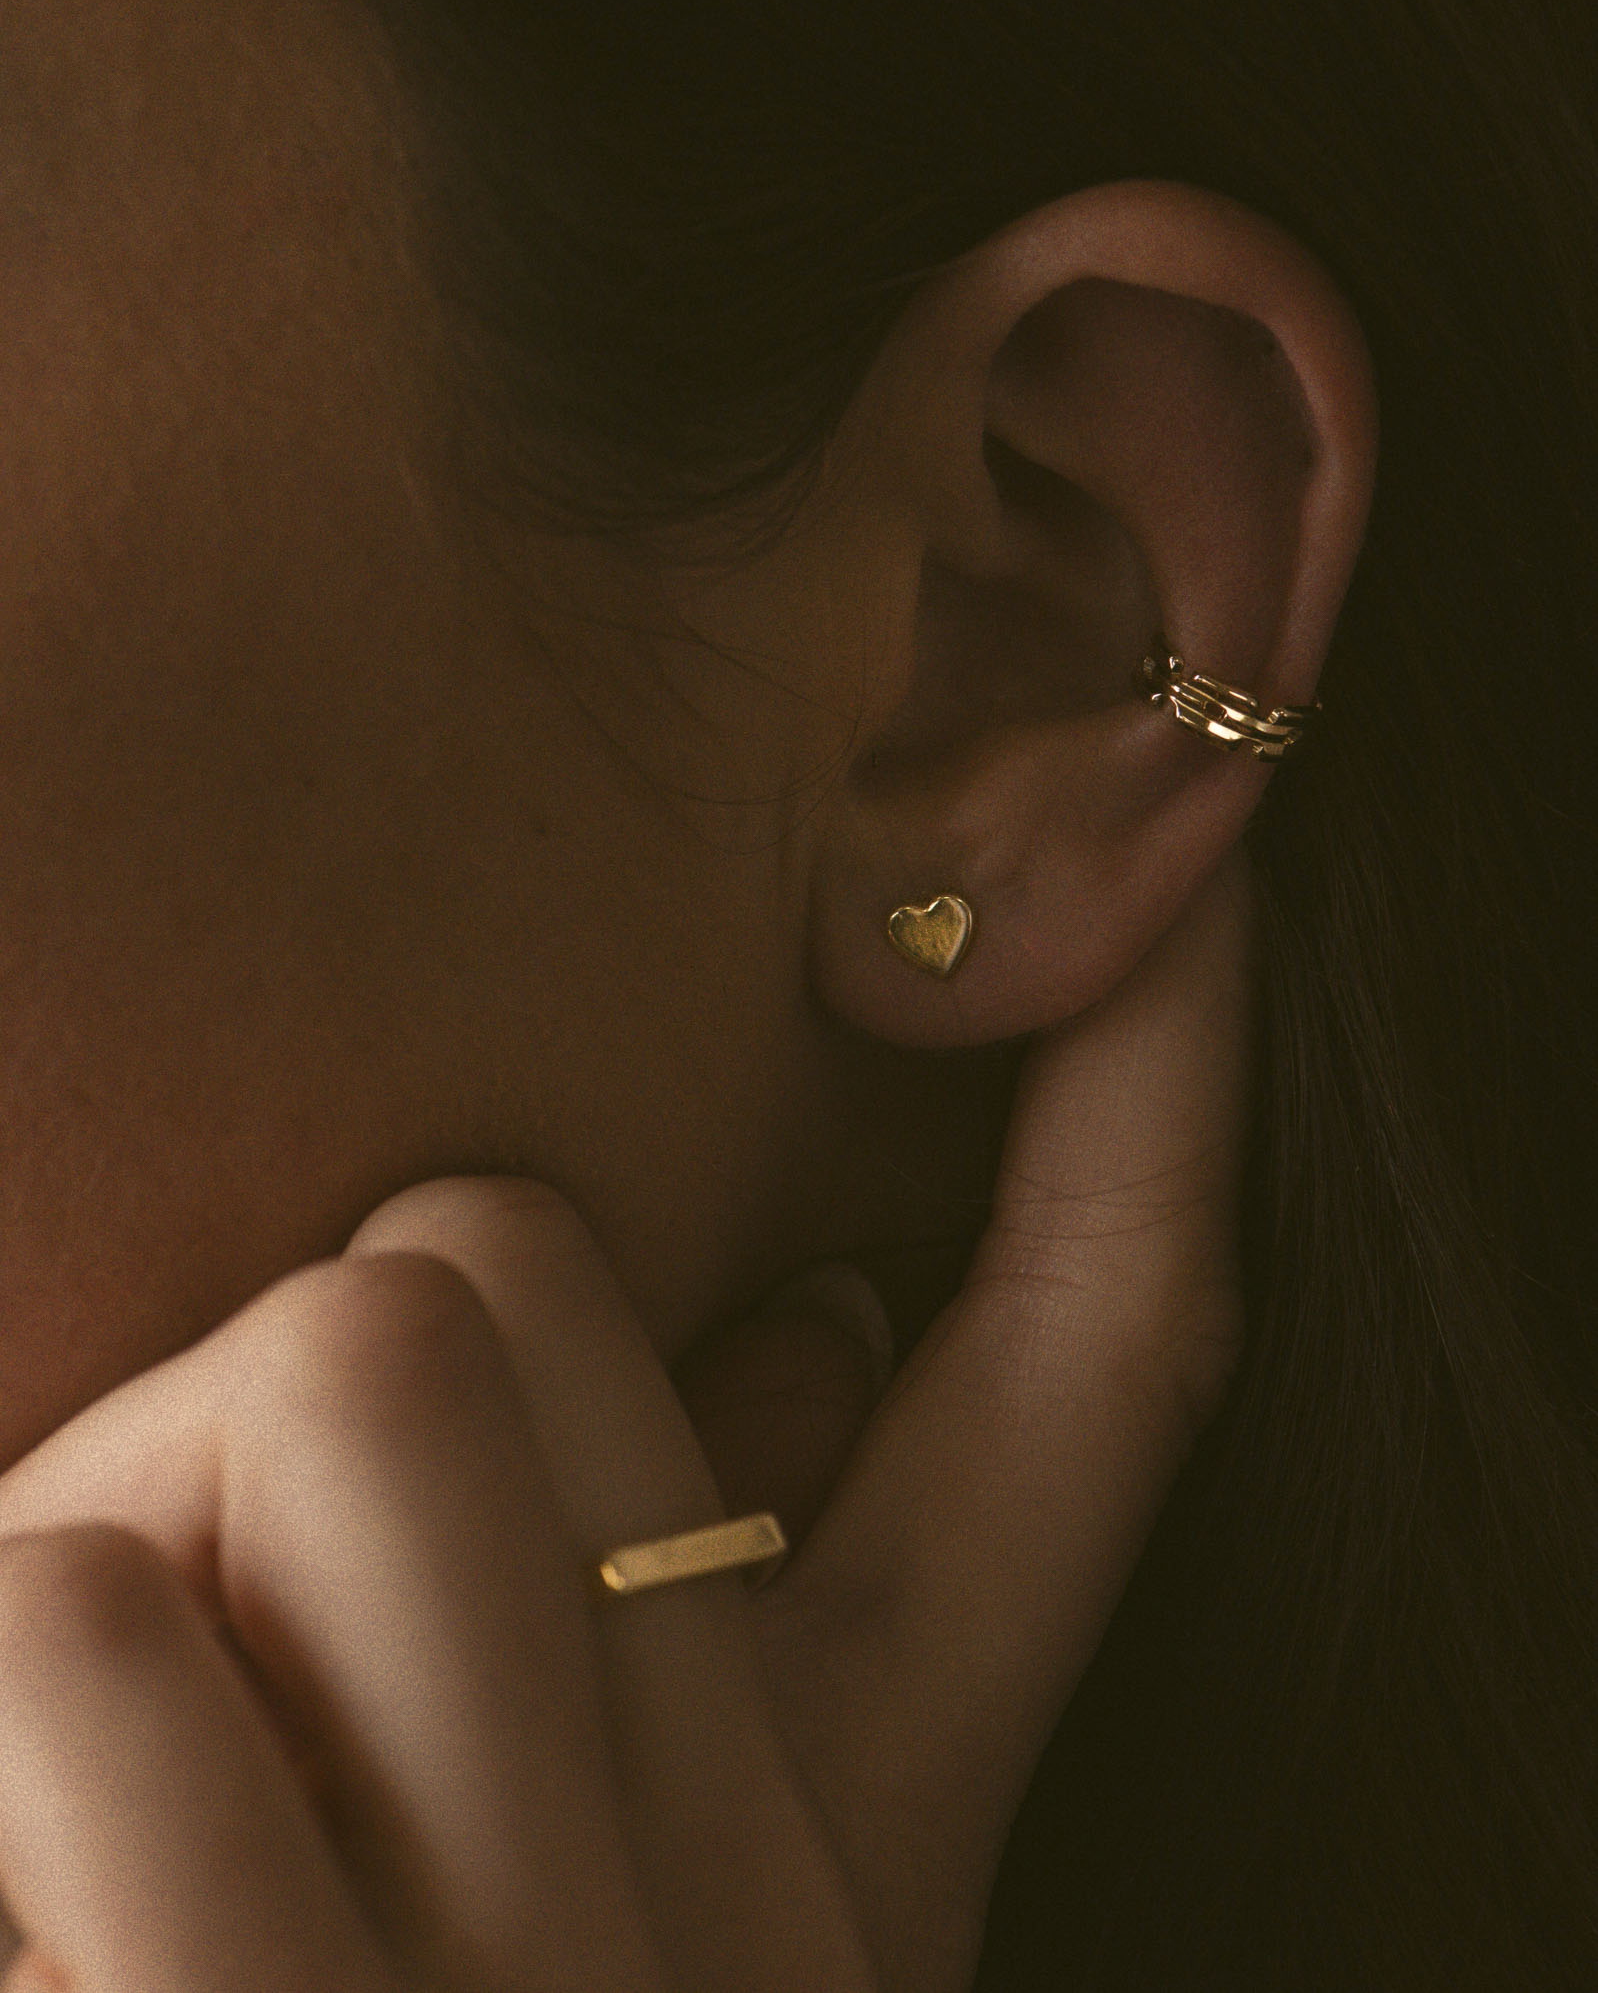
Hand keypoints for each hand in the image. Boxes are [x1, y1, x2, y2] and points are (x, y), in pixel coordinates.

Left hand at [0, 856, 1251, 1992]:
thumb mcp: (681, 1930)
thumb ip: (725, 1629)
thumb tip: (800, 1324)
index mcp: (852, 1848)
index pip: (1097, 1368)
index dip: (1156, 1091)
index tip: (1187, 883)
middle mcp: (738, 1910)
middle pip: (506, 1261)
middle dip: (342, 1344)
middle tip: (242, 1609)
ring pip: (352, 1352)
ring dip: (140, 1499)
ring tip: (103, 1752)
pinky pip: (84, 1620)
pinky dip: (17, 1651)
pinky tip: (24, 1872)